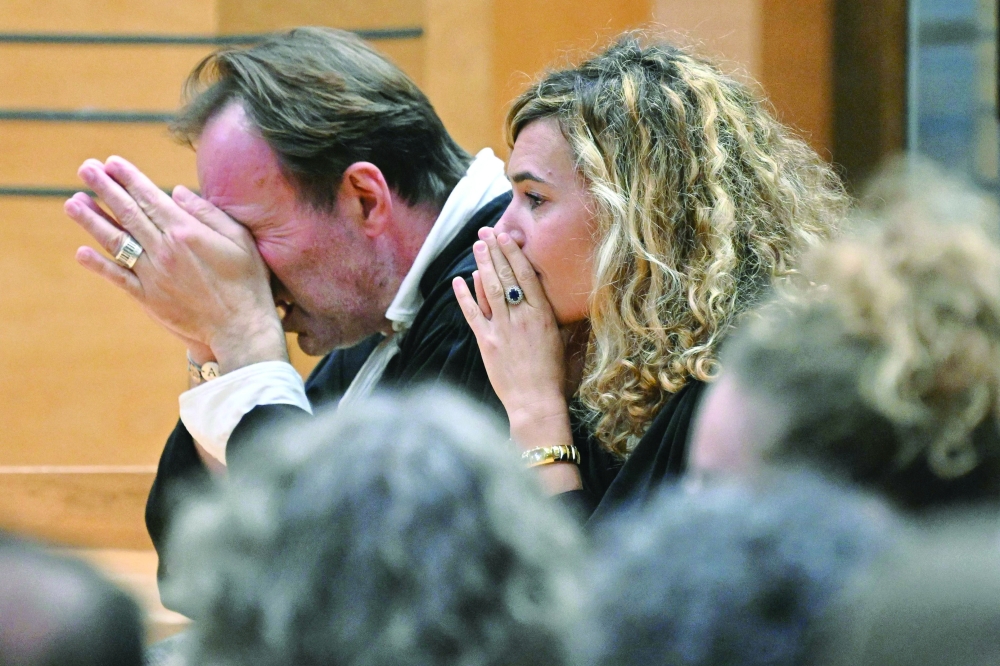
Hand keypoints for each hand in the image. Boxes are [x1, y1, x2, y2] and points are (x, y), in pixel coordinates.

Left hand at [65, 156, 286, 372]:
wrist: (240, 327)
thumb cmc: (247, 281)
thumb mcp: (239, 239)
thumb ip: (208, 213)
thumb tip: (177, 191)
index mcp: (186, 231)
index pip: (150, 198)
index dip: (129, 178)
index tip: (111, 162)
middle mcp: (164, 249)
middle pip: (128, 213)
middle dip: (104, 188)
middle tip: (85, 168)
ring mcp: (153, 274)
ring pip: (116, 241)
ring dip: (91, 220)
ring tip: (72, 201)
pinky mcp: (149, 298)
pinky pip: (118, 278)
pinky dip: (99, 265)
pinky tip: (81, 252)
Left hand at [453, 228, 570, 442]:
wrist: (535, 402)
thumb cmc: (554, 376)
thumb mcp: (566, 343)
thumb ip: (566, 321)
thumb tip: (574, 305)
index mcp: (543, 315)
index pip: (526, 276)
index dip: (514, 254)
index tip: (507, 236)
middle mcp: (521, 317)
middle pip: (506, 277)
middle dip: (495, 252)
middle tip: (486, 233)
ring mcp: (502, 329)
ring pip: (489, 290)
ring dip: (481, 265)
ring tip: (476, 246)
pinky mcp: (486, 342)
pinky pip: (472, 314)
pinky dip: (464, 296)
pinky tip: (458, 280)